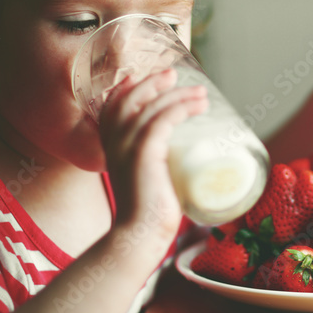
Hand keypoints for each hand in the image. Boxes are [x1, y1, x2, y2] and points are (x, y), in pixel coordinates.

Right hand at [97, 69, 207, 251]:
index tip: (156, 79)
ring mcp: (126, 146)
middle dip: (156, 83)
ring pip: (152, 106)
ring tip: (202, 94)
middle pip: (131, 97)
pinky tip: (197, 106)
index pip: (114, 104)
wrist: (138, 235)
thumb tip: (183, 159)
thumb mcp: (145, 179)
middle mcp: (114, 141)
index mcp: (110, 145)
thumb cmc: (147, 213)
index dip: (132, 86)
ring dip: (179, 95)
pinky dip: (180, 108)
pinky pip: (162, 120)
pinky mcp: (143, 154)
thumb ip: (153, 165)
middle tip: (179, 77)